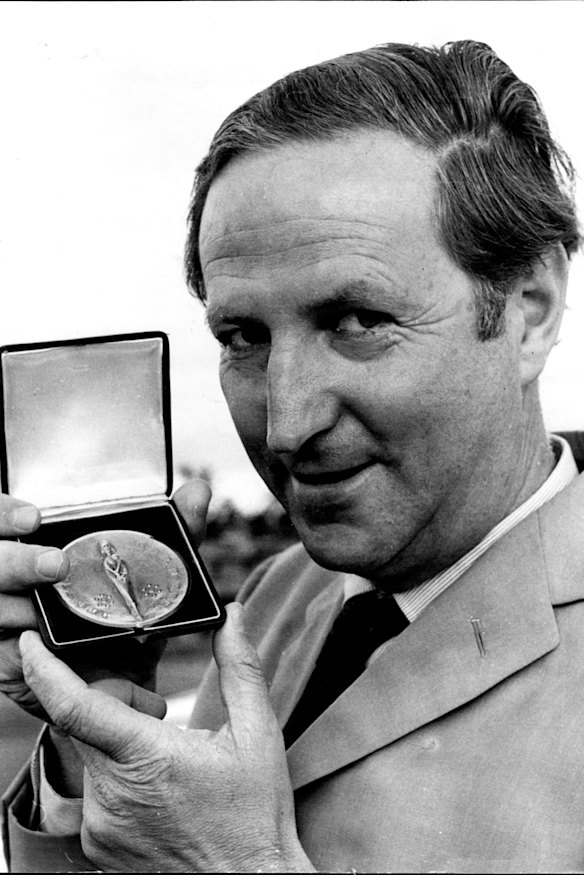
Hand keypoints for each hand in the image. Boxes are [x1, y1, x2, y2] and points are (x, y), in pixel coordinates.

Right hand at [0, 479, 210, 718]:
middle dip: (16, 561)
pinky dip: (21, 647)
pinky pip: (3, 649)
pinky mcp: (5, 661)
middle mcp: (15, 580)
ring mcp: (6, 618)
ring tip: (49, 608)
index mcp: (41, 546)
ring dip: (20, 606)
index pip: (2, 517)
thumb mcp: (153, 576)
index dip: (7, 513)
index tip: (35, 517)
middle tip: (56, 563)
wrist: (126, 690)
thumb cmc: (130, 620)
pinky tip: (38, 640)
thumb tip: (198, 491)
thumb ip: (173, 533)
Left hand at [20, 602, 313, 873]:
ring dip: (115, 740)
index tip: (32, 641)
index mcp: (148, 758)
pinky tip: (154, 787)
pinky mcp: (97, 844)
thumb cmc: (254, 813)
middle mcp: (112, 795)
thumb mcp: (257, 731)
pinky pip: (90, 789)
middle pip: (82, 720)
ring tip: (163, 759)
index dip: (45, 670)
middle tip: (156, 714)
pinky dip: (114, 773)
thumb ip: (239, 665)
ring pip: (87, 753)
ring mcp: (100, 825)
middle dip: (113, 701)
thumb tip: (233, 616)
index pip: (75, 707)